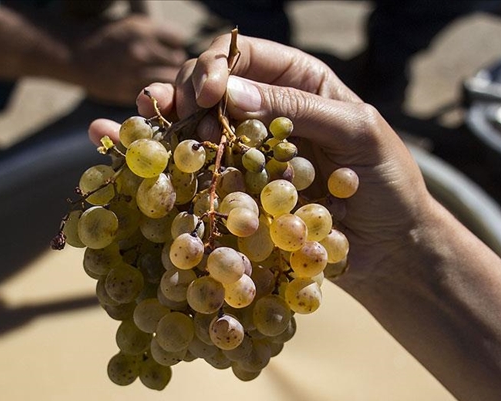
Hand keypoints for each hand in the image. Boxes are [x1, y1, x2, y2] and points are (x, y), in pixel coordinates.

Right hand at [70, 15, 186, 105]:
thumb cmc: (105, 35)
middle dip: (172, 63)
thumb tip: (177, 45)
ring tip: (156, 78)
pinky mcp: (126, 91)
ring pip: (167, 80)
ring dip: (165, 80)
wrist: (74, 53)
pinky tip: (146, 89)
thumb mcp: (132, 24)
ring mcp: (133, 72)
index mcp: (142, 30)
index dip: (175, 45)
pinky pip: (151, 96)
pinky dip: (153, 95)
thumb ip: (156, 34)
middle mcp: (140, 51)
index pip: (178, 39)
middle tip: (165, 66)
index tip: (170, 48)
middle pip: (176, 61)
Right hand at [90, 34, 436, 279]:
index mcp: (295, 81)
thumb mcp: (357, 132)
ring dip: (162, 121)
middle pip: (206, 84)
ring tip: (142, 122)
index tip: (207, 94)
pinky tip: (110, 141)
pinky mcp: (232, 190)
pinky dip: (151, 155)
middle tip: (175, 115)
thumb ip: (298, 109)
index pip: (241, 53)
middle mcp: (261, 110)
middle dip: (185, 94)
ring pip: (190, 124)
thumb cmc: (386, 182)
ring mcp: (242, 151)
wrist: (390, 247)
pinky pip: (190, 169)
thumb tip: (229, 92)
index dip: (216, 64)